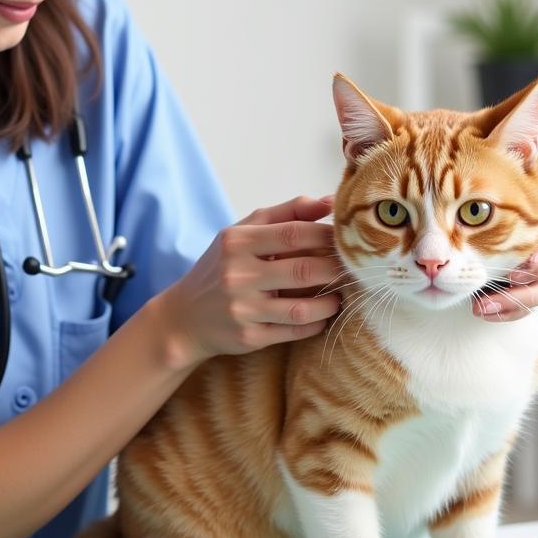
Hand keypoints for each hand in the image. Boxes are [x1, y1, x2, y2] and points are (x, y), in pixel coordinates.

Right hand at [159, 195, 344, 367]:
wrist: (185, 317)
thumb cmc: (222, 266)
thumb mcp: (242, 232)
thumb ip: (286, 213)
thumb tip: (329, 201)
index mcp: (236, 242)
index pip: (293, 233)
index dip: (326, 236)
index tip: (344, 240)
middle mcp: (237, 275)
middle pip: (304, 270)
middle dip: (336, 269)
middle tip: (352, 269)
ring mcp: (242, 309)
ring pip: (303, 308)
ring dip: (330, 302)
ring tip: (339, 295)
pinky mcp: (248, 337)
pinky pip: (294, 331)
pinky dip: (316, 324)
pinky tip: (322, 315)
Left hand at [472, 200, 537, 320]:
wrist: (469, 254)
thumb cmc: (484, 229)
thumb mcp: (490, 221)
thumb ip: (505, 216)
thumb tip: (537, 207)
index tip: (530, 254)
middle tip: (511, 276)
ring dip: (521, 298)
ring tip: (486, 302)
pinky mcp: (535, 296)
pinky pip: (531, 309)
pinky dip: (507, 312)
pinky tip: (483, 310)